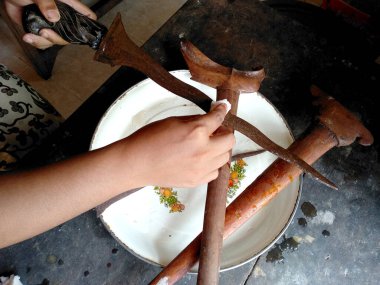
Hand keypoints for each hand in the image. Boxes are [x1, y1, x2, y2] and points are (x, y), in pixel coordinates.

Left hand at [4, 0, 95, 48]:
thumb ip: (46, 3)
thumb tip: (54, 17)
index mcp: (66, 5)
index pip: (86, 15)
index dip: (89, 25)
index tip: (86, 33)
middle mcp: (61, 16)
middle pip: (71, 35)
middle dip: (57, 38)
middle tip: (45, 32)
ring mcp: (52, 25)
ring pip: (57, 41)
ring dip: (44, 41)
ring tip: (33, 35)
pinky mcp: (42, 30)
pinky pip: (44, 43)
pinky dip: (36, 42)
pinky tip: (28, 36)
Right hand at [120, 104, 235, 187]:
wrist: (136, 163)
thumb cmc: (149, 140)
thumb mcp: (174, 121)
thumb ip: (195, 120)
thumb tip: (209, 118)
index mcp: (197, 132)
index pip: (219, 119)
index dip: (222, 111)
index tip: (223, 108)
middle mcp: (203, 151)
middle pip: (230, 141)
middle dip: (224, 133)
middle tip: (214, 131)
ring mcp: (201, 168)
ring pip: (225, 157)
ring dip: (219, 149)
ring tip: (205, 146)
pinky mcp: (197, 181)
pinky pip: (215, 172)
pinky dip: (211, 165)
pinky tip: (200, 160)